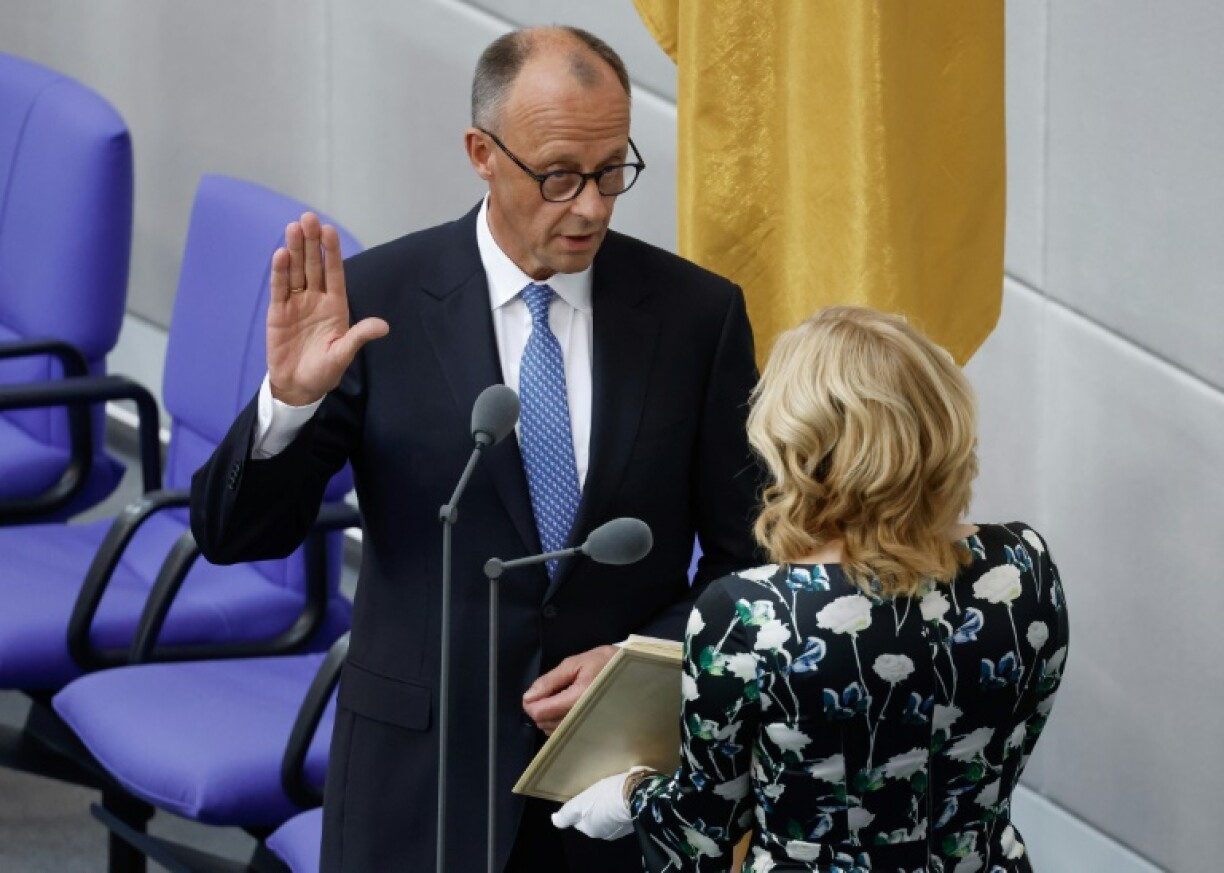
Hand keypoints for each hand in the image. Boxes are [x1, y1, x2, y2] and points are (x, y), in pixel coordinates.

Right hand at [267, 212, 388, 405]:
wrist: (299, 386)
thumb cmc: (325, 370)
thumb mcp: (343, 354)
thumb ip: (359, 336)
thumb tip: (383, 326)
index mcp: (335, 305)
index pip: (334, 273)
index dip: (331, 252)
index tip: (329, 231)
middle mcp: (316, 299)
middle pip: (313, 266)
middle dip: (311, 243)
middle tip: (308, 218)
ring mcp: (296, 304)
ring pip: (295, 272)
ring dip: (294, 250)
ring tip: (293, 228)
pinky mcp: (278, 312)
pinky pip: (280, 289)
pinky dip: (280, 273)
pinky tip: (280, 255)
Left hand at [522, 645, 616, 733]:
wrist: (631, 673)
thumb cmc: (603, 663)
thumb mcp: (575, 663)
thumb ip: (550, 680)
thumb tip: (528, 697)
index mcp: (578, 697)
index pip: (541, 712)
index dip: (531, 702)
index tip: (536, 692)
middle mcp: (581, 717)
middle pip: (543, 723)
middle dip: (539, 708)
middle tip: (550, 692)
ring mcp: (586, 727)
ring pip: (552, 731)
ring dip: (548, 716)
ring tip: (560, 699)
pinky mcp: (590, 732)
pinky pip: (563, 734)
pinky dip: (558, 722)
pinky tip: (566, 709)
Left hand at [551, 770, 636, 839]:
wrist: (638, 796)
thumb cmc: (606, 797)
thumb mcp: (581, 803)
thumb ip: (567, 813)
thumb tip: (554, 821)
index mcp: (590, 829)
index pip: (579, 819)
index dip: (581, 806)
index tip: (586, 795)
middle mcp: (604, 834)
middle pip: (594, 818)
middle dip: (595, 807)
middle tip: (599, 791)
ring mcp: (621, 829)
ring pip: (609, 816)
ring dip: (609, 807)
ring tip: (613, 790)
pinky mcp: (635, 821)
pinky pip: (623, 813)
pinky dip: (622, 806)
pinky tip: (625, 794)